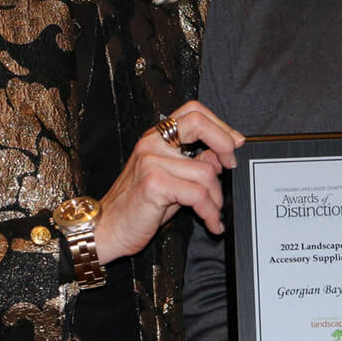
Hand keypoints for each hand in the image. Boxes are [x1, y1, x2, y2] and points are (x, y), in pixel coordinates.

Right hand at [93, 101, 242, 262]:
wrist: (106, 229)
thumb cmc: (138, 206)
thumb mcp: (170, 179)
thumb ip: (194, 164)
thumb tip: (222, 157)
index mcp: (157, 137)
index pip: (194, 111)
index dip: (220, 124)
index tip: (235, 143)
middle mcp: (152, 142)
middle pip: (198, 122)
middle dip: (224, 143)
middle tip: (232, 166)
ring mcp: (151, 161)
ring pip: (205, 171)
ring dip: (217, 197)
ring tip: (214, 212)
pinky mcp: (154, 183)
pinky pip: (198, 194)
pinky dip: (210, 211)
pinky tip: (211, 221)